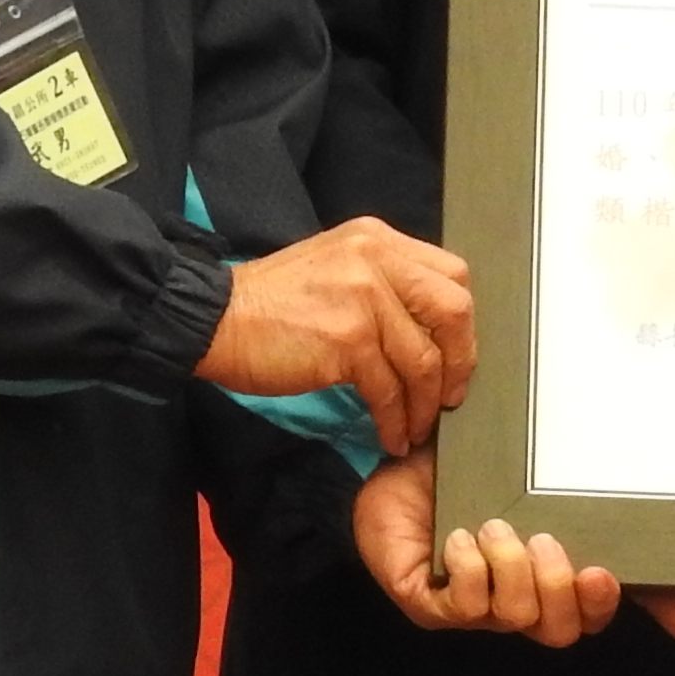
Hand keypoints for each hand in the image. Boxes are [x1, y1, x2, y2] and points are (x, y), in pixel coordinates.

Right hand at [198, 215, 473, 456]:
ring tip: (416, 427)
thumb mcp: (337, 267)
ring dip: (425, 404)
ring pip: (422, 359)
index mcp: (379, 240)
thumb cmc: (271, 302)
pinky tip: (391, 435)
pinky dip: (395, 419)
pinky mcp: (346, 340)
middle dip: (460, 361)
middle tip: (450, 396)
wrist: (212, 319)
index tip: (456, 356)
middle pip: (453, 310)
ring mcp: (364, 298)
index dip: (461, 323)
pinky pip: (388, 388)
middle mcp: (378, 259)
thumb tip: (431, 330)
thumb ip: (384, 283)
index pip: (452, 275)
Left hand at [354, 447, 617, 642]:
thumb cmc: (461, 471)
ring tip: (491, 526)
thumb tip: (595, 464)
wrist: (393, 473)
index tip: (598, 571)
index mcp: (541, 575)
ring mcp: (472, 611)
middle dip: (558, 587)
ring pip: (515, 616)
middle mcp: (511, 601)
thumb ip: (553, 481)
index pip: (587, 613)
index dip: (601, 603)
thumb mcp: (515, 474)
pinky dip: (469, 568)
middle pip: (559, 630)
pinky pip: (465, 607)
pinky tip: (457, 537)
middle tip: (542, 540)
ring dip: (510, 567)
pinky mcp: (431, 607)